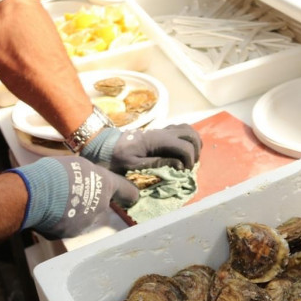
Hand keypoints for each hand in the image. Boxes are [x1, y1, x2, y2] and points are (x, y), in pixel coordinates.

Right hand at [12, 156, 137, 237]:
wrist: (35, 194)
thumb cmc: (55, 172)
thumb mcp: (77, 165)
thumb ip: (88, 175)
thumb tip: (85, 180)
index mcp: (105, 185)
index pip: (126, 190)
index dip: (129, 193)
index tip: (133, 196)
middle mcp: (100, 206)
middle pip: (100, 204)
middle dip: (89, 200)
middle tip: (71, 191)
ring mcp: (86, 223)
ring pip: (83, 216)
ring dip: (74, 211)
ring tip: (55, 201)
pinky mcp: (70, 234)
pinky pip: (67, 226)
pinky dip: (60, 221)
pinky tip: (48, 212)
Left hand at [82, 124, 201, 173]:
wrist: (105, 145)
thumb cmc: (117, 158)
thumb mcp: (134, 166)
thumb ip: (158, 164)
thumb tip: (180, 166)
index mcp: (157, 140)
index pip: (185, 146)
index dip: (190, 160)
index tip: (184, 172)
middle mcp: (163, 132)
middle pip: (191, 134)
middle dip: (196, 150)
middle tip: (189, 164)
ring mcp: (162, 130)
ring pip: (188, 129)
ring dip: (194, 142)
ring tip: (189, 158)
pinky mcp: (160, 131)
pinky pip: (180, 129)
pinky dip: (187, 138)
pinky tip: (181, 151)